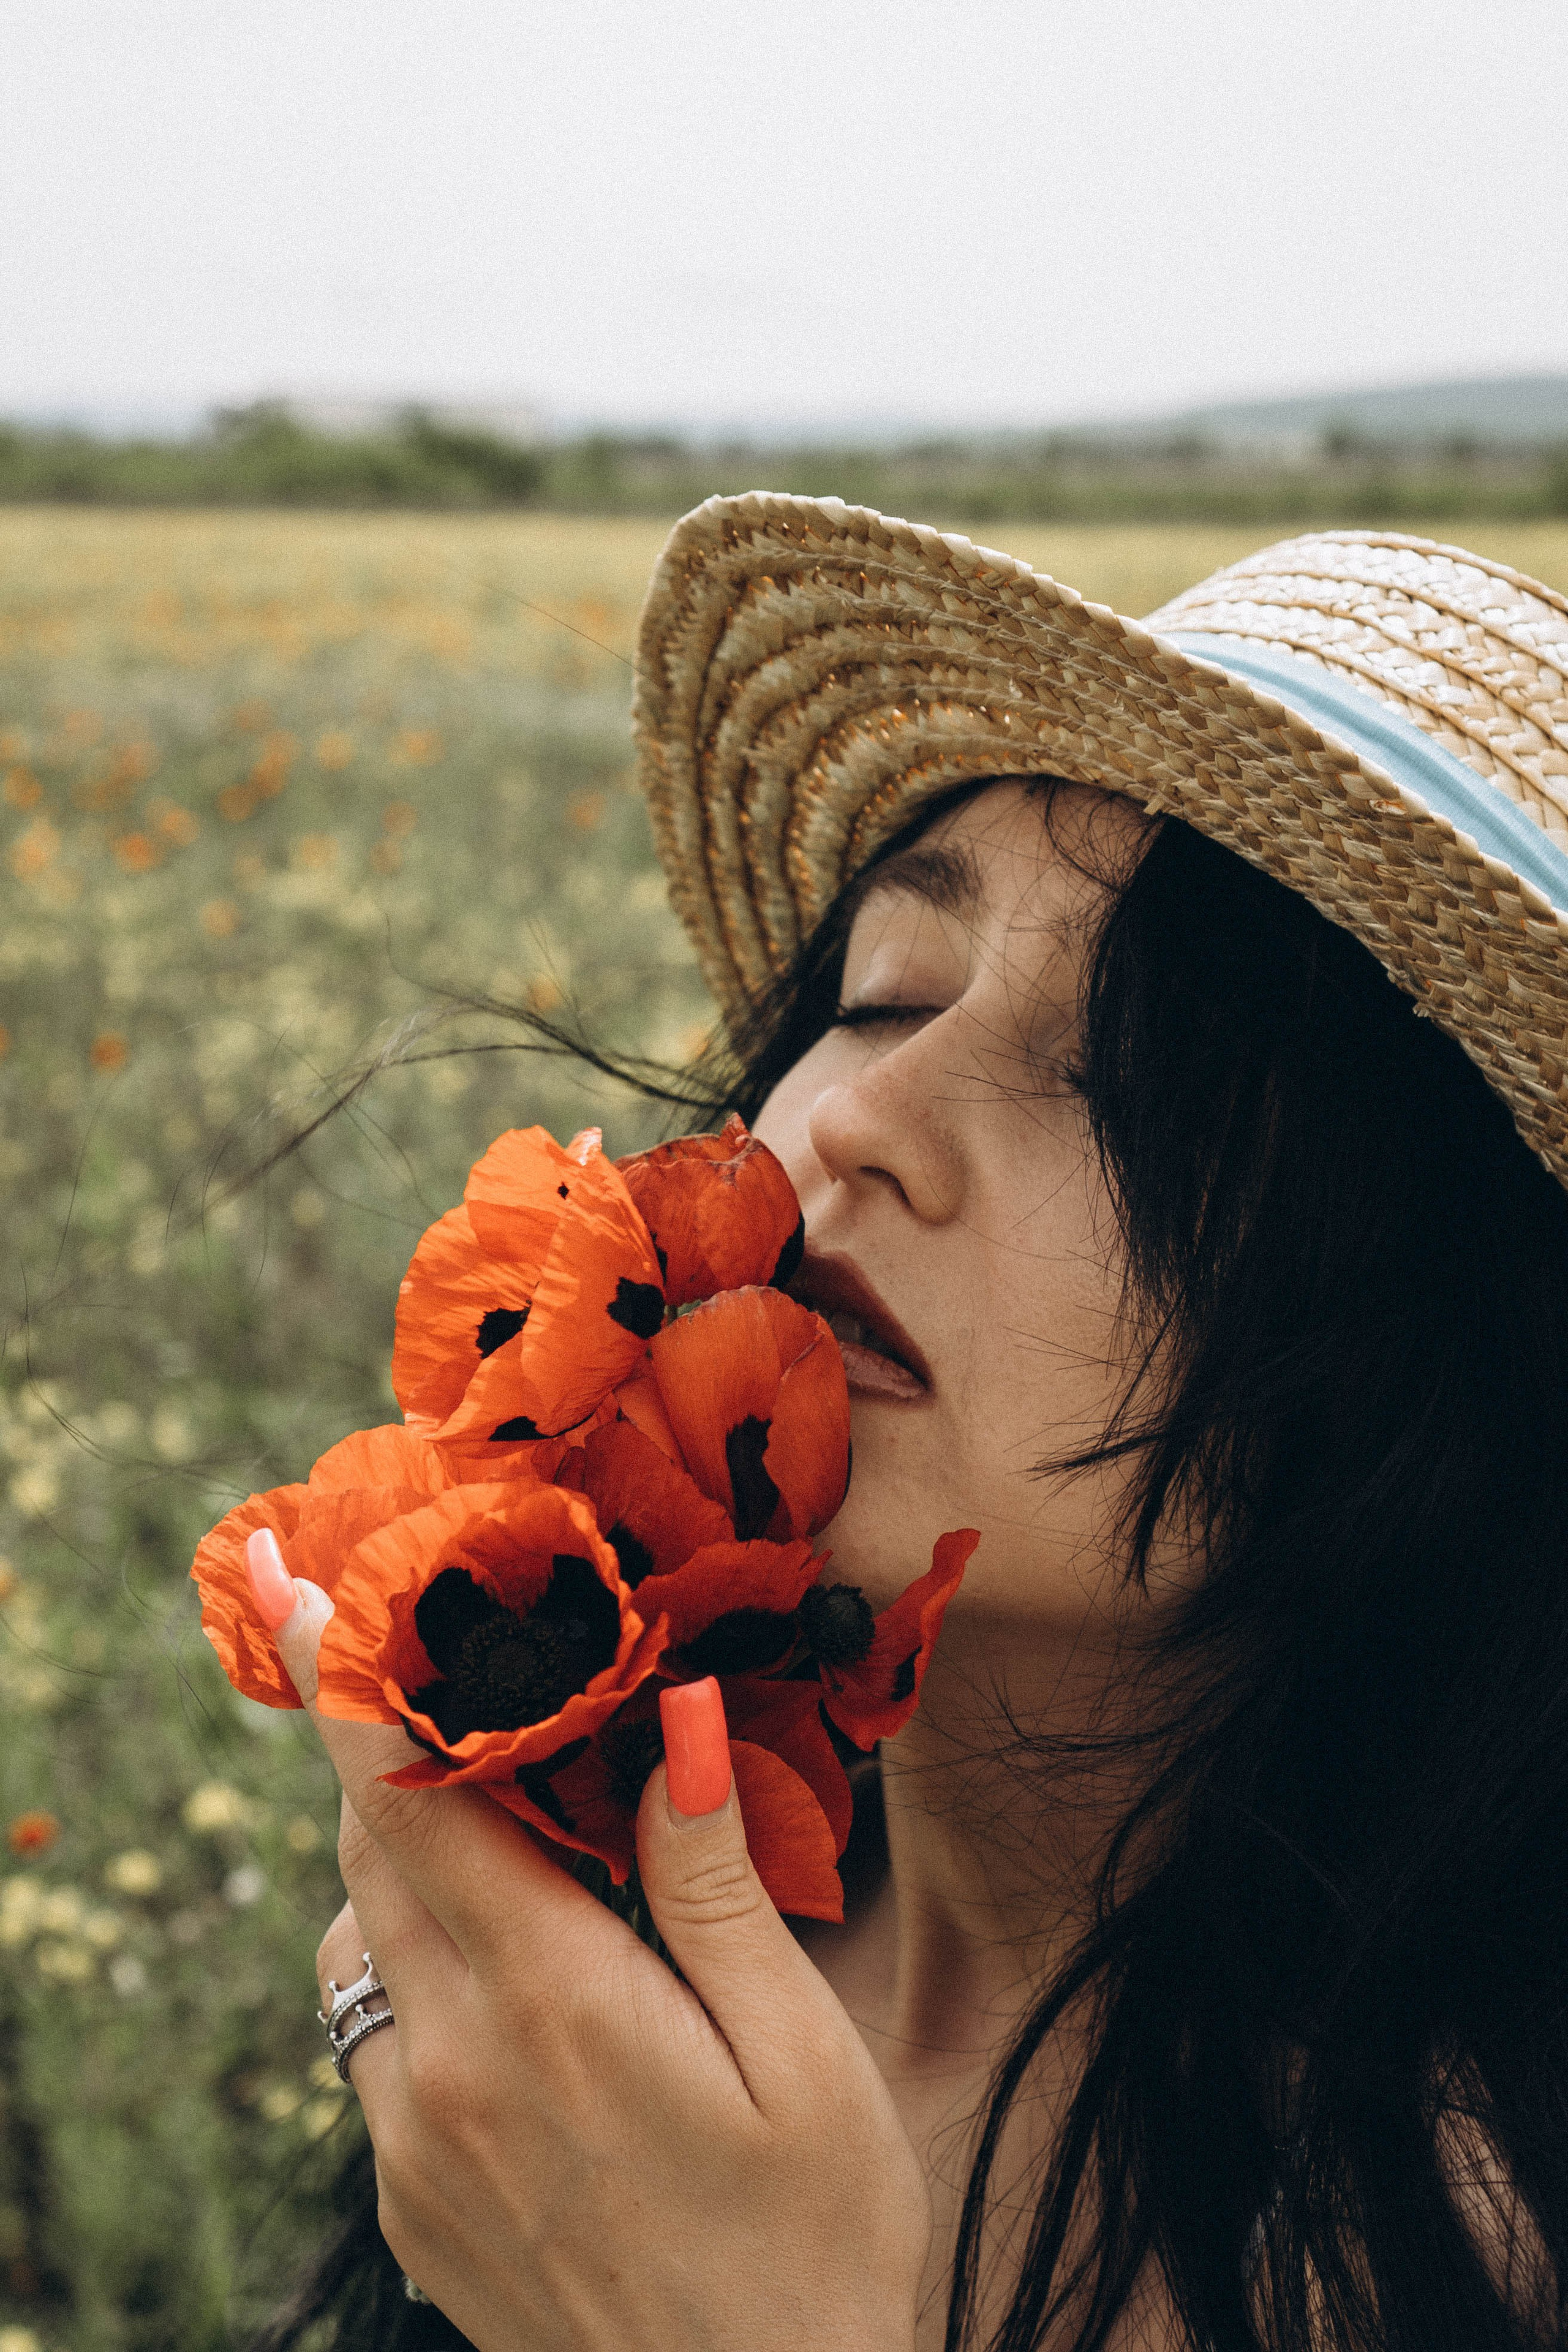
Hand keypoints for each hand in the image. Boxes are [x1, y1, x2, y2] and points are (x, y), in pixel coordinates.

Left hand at [276, 1579, 928, 2351]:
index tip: (291, 1584)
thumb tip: (676, 1719)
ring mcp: (415, 2151)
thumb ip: (716, 1883)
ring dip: (406, 1868)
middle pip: (371, 1856)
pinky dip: (421, 1974)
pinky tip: (529, 1994)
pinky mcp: (412, 2210)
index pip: (408, 1803)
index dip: (345, 1681)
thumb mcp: (802, 2057)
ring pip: (360, 1947)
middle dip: (391, 1752)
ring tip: (516, 1845)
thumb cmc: (817, 2252)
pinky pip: (380, 2045)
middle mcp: (450, 2073)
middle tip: (442, 1674)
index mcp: (552, 2007)